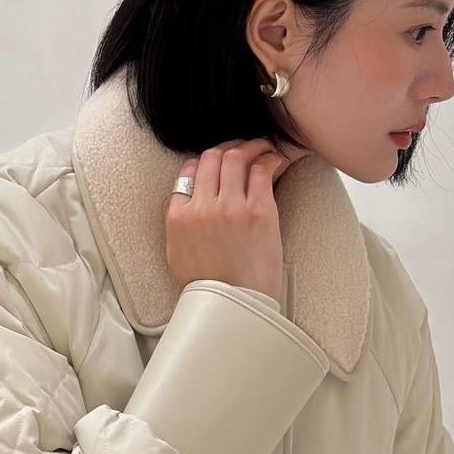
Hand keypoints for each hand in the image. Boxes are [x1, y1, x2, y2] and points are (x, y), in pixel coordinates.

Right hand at [166, 139, 301, 298]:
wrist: (236, 306)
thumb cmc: (210, 285)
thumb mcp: (178, 251)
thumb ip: (180, 220)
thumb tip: (189, 197)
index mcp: (178, 216)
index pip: (188, 170)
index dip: (205, 162)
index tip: (219, 163)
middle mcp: (201, 207)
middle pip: (211, 157)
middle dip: (228, 149)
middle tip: (244, 150)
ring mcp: (230, 207)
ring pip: (235, 157)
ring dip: (251, 147)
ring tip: (264, 148)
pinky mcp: (258, 212)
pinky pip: (261, 170)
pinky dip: (269, 158)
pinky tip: (275, 159)